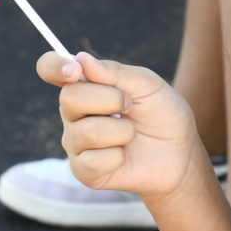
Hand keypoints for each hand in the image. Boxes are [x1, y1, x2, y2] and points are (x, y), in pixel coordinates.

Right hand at [43, 50, 207, 200]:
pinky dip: (118, 156)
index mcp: (84, 85)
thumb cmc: (162, 114)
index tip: (75, 70)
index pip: (50, 68)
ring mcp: (76, 143)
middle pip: (69, 98)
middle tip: (130, 106)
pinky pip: (92, 160)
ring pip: (87, 131)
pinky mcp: (83, 170)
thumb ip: (115, 72)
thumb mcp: (148, 85)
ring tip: (132, 133)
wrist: (181, 153)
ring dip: (122, 131)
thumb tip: (81, 59)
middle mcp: (73, 113)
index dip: (54, 66)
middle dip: (110, 99)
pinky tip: (124, 156)